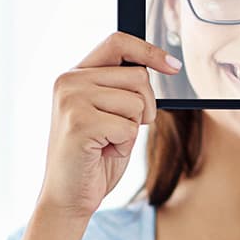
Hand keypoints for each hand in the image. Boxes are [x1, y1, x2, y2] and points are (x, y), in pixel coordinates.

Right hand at [37, 31, 181, 218]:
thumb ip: (122, 87)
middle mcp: (69, 81)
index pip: (118, 42)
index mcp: (75, 74)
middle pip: (138, 76)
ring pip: (137, 102)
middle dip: (144, 107)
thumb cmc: (94, 156)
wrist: (67, 198)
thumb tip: (164, 62)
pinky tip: (102, 153)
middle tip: (119, 131)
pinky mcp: (80, 123)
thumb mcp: (110, 113)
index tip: (173, 65)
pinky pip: (129, 127)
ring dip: (132, 129)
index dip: (149, 51)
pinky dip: (124, 146)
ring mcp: (71, 100)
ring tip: (107, 142)